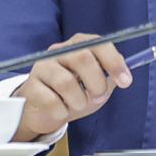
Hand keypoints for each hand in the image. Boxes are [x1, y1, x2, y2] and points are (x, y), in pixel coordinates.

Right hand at [12, 32, 131, 139]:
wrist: (45, 111)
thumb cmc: (75, 93)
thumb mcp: (98, 84)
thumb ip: (110, 77)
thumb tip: (122, 76)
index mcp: (79, 45)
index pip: (99, 44)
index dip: (114, 63)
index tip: (126, 81)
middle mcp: (58, 51)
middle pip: (82, 58)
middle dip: (97, 83)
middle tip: (99, 96)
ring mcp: (41, 67)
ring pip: (66, 82)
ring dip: (79, 100)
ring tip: (78, 104)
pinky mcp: (29, 86)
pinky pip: (50, 100)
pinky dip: (62, 111)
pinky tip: (62, 111)